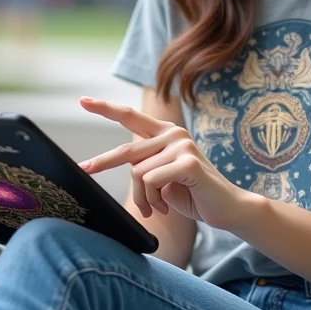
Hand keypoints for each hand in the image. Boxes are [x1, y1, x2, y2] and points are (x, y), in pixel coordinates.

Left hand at [77, 97, 252, 230]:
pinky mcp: (188, 162)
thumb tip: (125, 166)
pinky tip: (167, 205)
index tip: (84, 101)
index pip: (131, 116)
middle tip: (84, 168)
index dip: (106, 109)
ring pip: (138, 173)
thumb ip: (144, 165)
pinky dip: (154, 199)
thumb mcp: (161, 177)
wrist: (226, 208)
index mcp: (165, 133)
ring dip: (143, 198)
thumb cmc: (192, 193)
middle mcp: (173, 133)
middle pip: (127, 150)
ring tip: (158, 207)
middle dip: (102, 162)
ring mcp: (182, 145)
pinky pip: (152, 180)